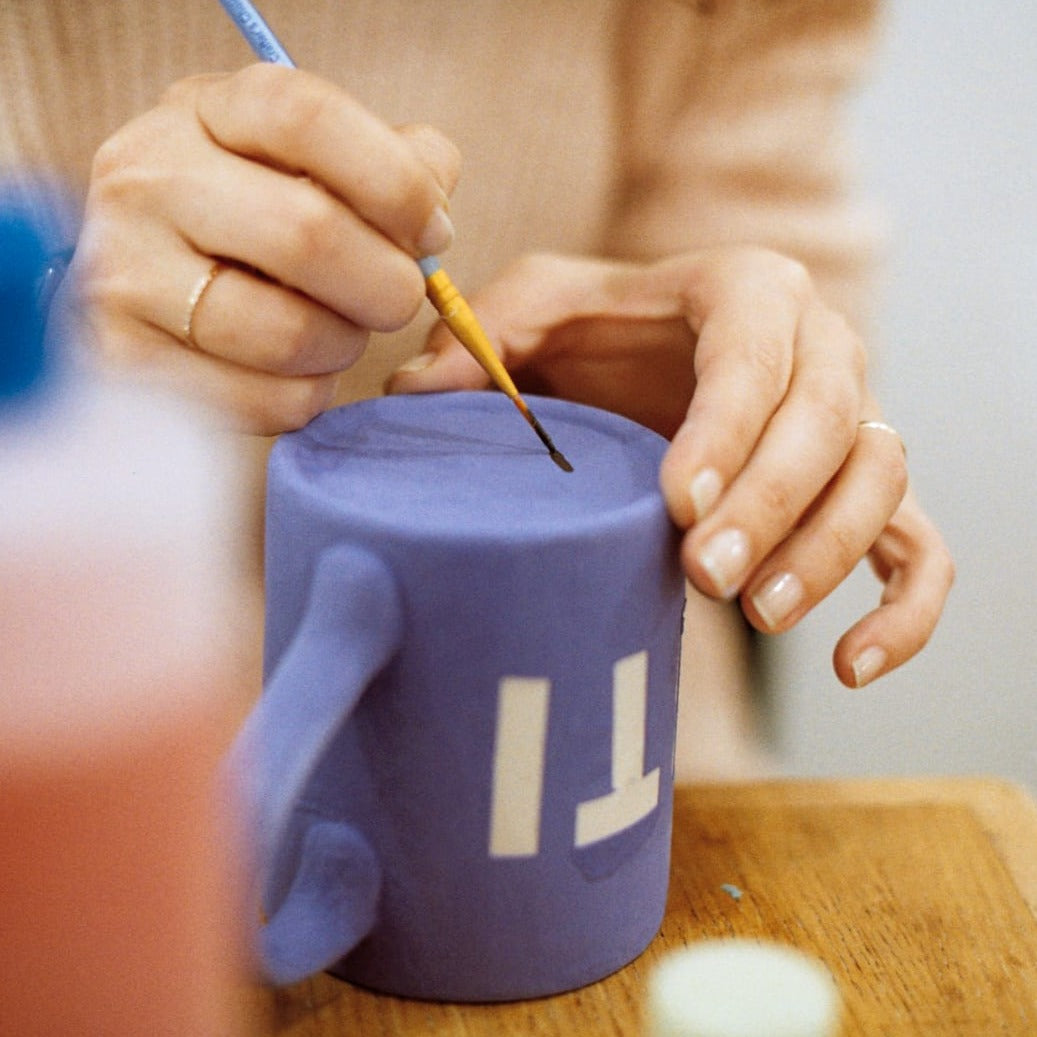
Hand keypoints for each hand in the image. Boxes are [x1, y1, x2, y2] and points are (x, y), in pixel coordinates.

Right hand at [69, 63, 459, 433]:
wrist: (141, 285)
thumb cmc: (250, 222)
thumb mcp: (306, 166)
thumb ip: (390, 165)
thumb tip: (434, 216)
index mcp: (205, 112)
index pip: (307, 118)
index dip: (396, 182)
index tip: (433, 233)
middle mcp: (149, 181)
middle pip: (308, 234)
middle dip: (387, 285)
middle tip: (396, 300)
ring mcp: (127, 274)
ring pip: (289, 334)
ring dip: (345, 346)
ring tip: (339, 333)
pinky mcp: (130, 363)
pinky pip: (267, 401)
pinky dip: (308, 394)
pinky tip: (297, 371)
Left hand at [388, 247, 953, 686]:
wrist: (652, 354)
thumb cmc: (595, 332)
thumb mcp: (533, 312)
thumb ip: (478, 339)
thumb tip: (409, 394)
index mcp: (746, 290)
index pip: (758, 353)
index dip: (730, 429)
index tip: (678, 503)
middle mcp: (821, 348)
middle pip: (833, 424)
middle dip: (773, 507)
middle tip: (700, 575)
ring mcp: (853, 423)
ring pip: (882, 483)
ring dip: (828, 555)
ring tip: (753, 616)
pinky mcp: (865, 493)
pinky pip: (921, 549)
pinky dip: (905, 610)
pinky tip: (847, 666)